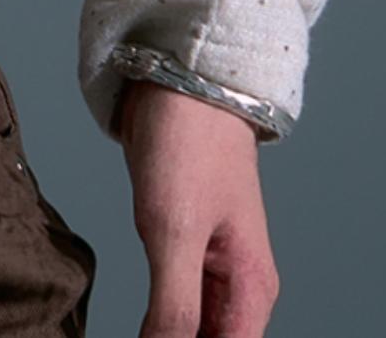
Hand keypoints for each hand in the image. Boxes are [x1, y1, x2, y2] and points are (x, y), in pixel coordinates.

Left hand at [119, 81, 278, 335]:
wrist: (178, 73)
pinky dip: (156, 319)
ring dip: (164, 337)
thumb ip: (173, 306)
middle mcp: (237, 287)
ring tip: (136, 331)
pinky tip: (134, 324)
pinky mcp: (184, 245)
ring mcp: (211, 266)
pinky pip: (174, 301)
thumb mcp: (174, 230)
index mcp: (250, 291)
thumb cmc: (187, 141)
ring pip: (192, 330)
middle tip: (137, 333)